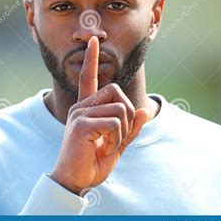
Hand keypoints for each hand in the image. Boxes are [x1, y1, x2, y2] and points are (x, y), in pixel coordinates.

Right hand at [50, 36, 148, 194]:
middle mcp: (82, 106)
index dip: (91, 59)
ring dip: (122, 131)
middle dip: (126, 113)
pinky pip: (113, 122)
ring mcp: (80, 114)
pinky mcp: (82, 124)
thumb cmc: (93, 162)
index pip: (89, 77)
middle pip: (115, 90)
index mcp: (88, 108)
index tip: (92, 41)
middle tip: (118, 134)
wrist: (76, 180)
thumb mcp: (117, 145)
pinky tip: (104, 148)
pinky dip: (117, 138)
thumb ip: (130, 129)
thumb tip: (144, 111)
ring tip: (109, 145)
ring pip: (119, 108)